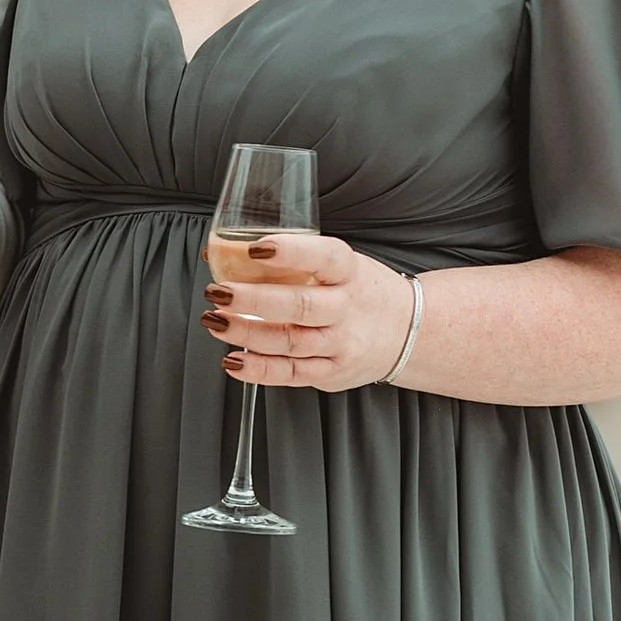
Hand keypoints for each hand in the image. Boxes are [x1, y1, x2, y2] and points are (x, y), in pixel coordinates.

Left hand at [201, 232, 415, 391]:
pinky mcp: (332, 372)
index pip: (325, 257)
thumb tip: (221, 252)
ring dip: (246, 334)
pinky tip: (234, 360)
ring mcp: (341, 344)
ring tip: (215, 321)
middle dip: (253, 299)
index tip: (257, 247)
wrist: (406, 332)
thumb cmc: (360, 291)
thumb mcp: (341, 265)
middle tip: (218, 291)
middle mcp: (347, 309)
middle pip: (300, 305)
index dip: (291, 252)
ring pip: (290, 342)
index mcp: (350, 272)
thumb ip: (291, 260)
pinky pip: (291, 373)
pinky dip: (258, 370)